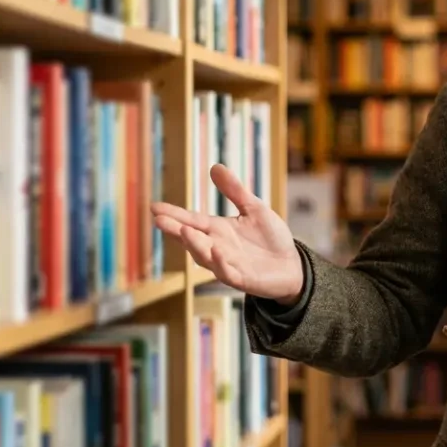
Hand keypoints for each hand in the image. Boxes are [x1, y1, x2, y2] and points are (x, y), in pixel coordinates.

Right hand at [152, 164, 303, 303]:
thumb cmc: (270, 238)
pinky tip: (216, 252)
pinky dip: (221, 264)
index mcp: (218, 230)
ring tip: (185, 231)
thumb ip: (235, 191)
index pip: (191, 220)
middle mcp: (217, 247)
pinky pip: (228, 273)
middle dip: (176, 230)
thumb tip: (215, 167)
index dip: (174, 214)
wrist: (292, 265)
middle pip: (192, 239)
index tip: (154, 206)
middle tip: (159, 220)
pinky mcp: (242, 279)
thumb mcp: (254, 208)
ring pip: (205, 257)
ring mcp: (227, 264)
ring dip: (195, 245)